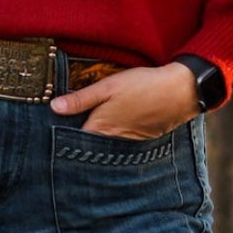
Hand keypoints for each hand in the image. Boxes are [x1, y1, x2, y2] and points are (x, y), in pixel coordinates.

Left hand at [50, 62, 199, 138]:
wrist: (180, 92)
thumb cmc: (143, 86)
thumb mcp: (108, 86)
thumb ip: (81, 99)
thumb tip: (54, 108)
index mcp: (101, 129)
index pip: (74, 140)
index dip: (63, 136)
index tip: (52, 131)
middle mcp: (113, 141)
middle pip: (89, 146)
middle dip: (79, 141)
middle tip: (66, 133)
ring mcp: (128, 143)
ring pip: (104, 145)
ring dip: (96, 141)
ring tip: (87, 131)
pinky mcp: (140, 140)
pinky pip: (120, 144)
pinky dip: (113, 139)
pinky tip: (112, 129)